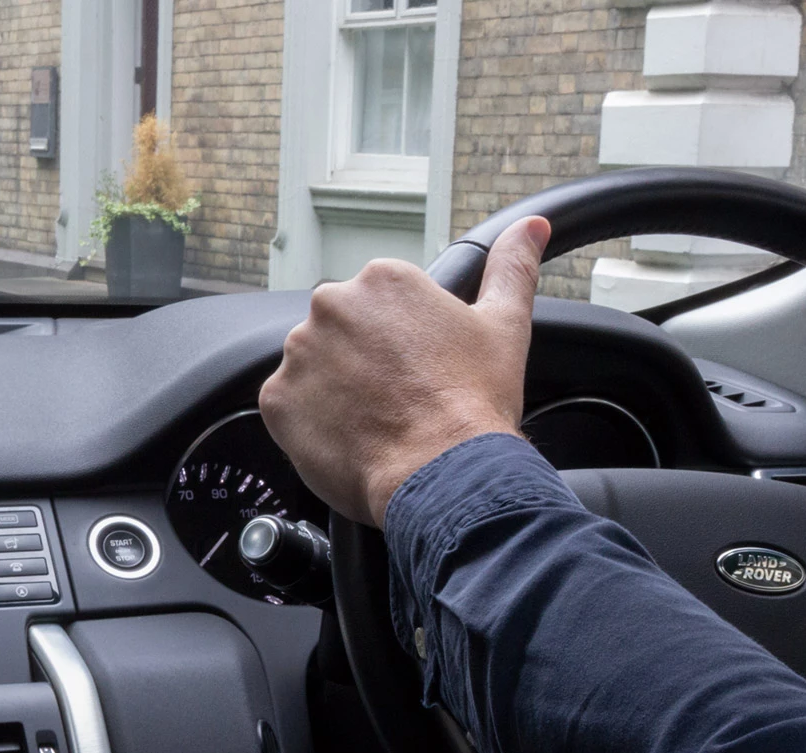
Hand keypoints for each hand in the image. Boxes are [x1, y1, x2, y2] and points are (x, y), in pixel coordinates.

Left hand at [260, 216, 550, 528]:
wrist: (443, 471)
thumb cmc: (474, 402)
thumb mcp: (503, 324)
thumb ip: (511, 267)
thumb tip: (529, 227)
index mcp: (383, 280)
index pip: (379, 306)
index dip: (400, 344)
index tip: (416, 369)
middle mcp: (332, 305)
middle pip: (341, 334)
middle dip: (363, 362)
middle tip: (397, 397)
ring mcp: (299, 352)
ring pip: (313, 369)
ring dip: (335, 389)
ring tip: (375, 420)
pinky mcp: (276, 398)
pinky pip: (289, 406)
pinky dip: (311, 422)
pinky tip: (349, 436)